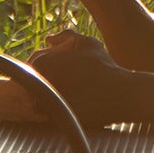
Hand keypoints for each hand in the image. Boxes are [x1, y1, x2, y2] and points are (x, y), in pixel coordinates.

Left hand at [30, 31, 153, 126]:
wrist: (121, 93)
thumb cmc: (105, 66)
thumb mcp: (88, 43)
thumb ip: (67, 36)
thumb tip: (49, 39)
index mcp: (44, 62)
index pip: (32, 65)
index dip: (42, 68)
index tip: (54, 72)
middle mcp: (41, 80)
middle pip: (32, 83)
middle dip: (42, 82)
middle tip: (60, 84)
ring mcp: (47, 99)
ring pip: (36, 99)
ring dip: (45, 97)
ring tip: (64, 95)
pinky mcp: (56, 116)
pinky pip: (45, 114)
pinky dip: (51, 111)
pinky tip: (66, 105)